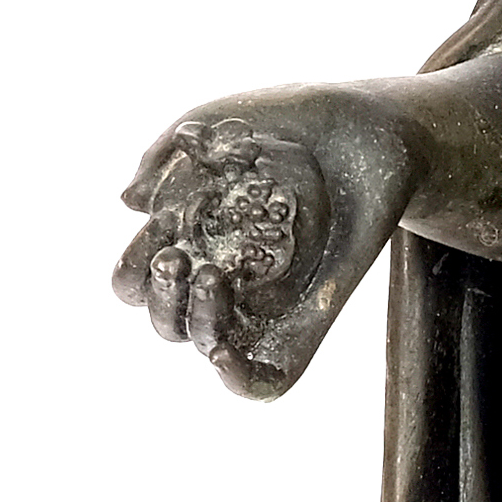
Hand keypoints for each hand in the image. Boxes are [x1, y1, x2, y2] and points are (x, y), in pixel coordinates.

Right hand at [113, 84, 418, 399]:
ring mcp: (262, 304)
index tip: (158, 232)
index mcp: (188, 239)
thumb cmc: (294, 122)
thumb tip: (127, 204)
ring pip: (201, 343)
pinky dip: (237, 379)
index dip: (132, 264)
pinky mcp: (308, 326)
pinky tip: (221, 355)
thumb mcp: (219, 121)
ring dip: (192, 318)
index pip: (135, 278)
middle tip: (177, 256)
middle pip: (160, 317)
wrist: (374, 129)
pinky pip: (265, 379)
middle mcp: (219, 276)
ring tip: (211, 274)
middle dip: (158, 294)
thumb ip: (163, 153)